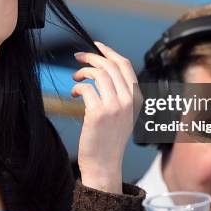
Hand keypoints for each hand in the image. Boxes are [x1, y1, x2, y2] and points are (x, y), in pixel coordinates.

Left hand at [72, 41, 140, 193]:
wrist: (105, 164)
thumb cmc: (109, 139)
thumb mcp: (123, 114)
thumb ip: (119, 93)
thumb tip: (102, 69)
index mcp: (136, 98)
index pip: (125, 65)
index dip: (109, 52)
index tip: (96, 45)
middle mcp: (128, 100)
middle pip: (110, 65)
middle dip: (91, 57)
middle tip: (77, 58)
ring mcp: (115, 106)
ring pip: (98, 74)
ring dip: (83, 71)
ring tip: (75, 78)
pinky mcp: (98, 113)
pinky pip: (86, 88)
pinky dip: (77, 86)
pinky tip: (74, 93)